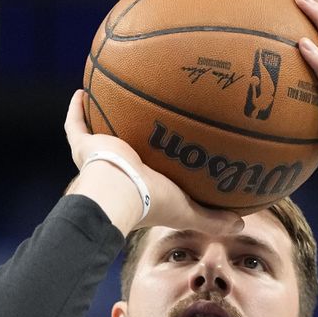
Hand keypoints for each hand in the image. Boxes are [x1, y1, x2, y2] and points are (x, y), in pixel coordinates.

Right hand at [64, 90, 242, 235]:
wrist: (120, 192)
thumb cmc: (152, 202)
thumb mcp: (187, 211)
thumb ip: (212, 218)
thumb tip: (241, 226)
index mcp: (138, 189)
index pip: (144, 181)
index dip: (150, 175)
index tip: (159, 161)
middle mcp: (116, 173)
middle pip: (119, 156)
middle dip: (125, 143)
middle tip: (135, 126)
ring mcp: (98, 158)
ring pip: (96, 138)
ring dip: (100, 123)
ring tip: (107, 102)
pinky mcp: (85, 146)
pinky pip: (76, 125)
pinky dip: (77, 109)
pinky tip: (82, 90)